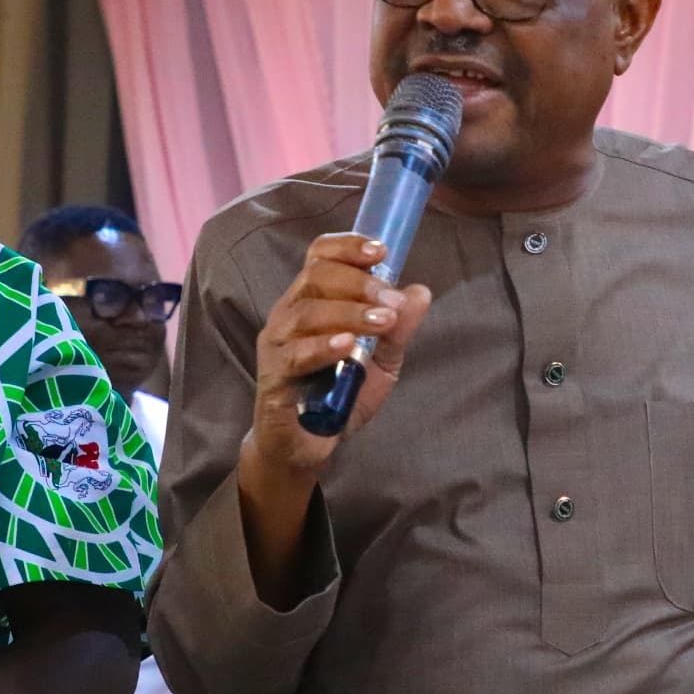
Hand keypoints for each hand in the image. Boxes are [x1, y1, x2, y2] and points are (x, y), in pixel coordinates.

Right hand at [245, 233, 436, 481]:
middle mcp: (289, 314)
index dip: (348, 247)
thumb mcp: (380, 362)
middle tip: (392, 301)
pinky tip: (347, 346)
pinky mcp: (273, 377)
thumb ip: (398, 329)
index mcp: (312, 300)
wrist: (305, 446)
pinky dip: (323, 347)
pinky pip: (296, 355)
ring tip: (383, 322)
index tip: (382, 251)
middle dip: (359, 283)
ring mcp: (277, 345)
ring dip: (350, 313)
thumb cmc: (337, 395)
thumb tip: (420, 292)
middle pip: (316, 277)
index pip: (320, 256)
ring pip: (308, 313)